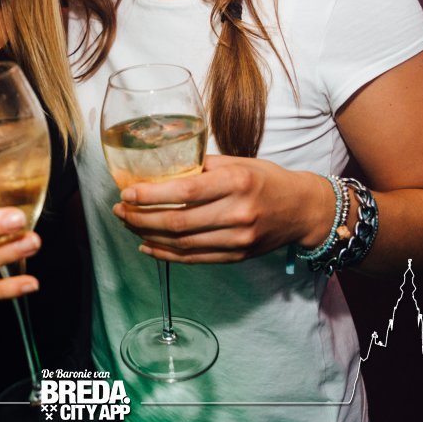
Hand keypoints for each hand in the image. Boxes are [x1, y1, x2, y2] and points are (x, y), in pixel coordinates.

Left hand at [110, 155, 328, 263]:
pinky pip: (195, 259)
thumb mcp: (238, 162)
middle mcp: (238, 212)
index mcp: (237, 182)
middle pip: (178, 221)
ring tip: (129, 225)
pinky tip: (147, 245)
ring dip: (149, 236)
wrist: (302, 209)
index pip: (185, 190)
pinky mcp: (237, 256)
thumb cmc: (266, 179)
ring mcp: (238, 238)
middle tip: (120, 211)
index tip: (127, 193)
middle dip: (141, 217)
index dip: (151, 194)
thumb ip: (203, 166)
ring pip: (183, 243)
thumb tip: (163, 167)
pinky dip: (167, 254)